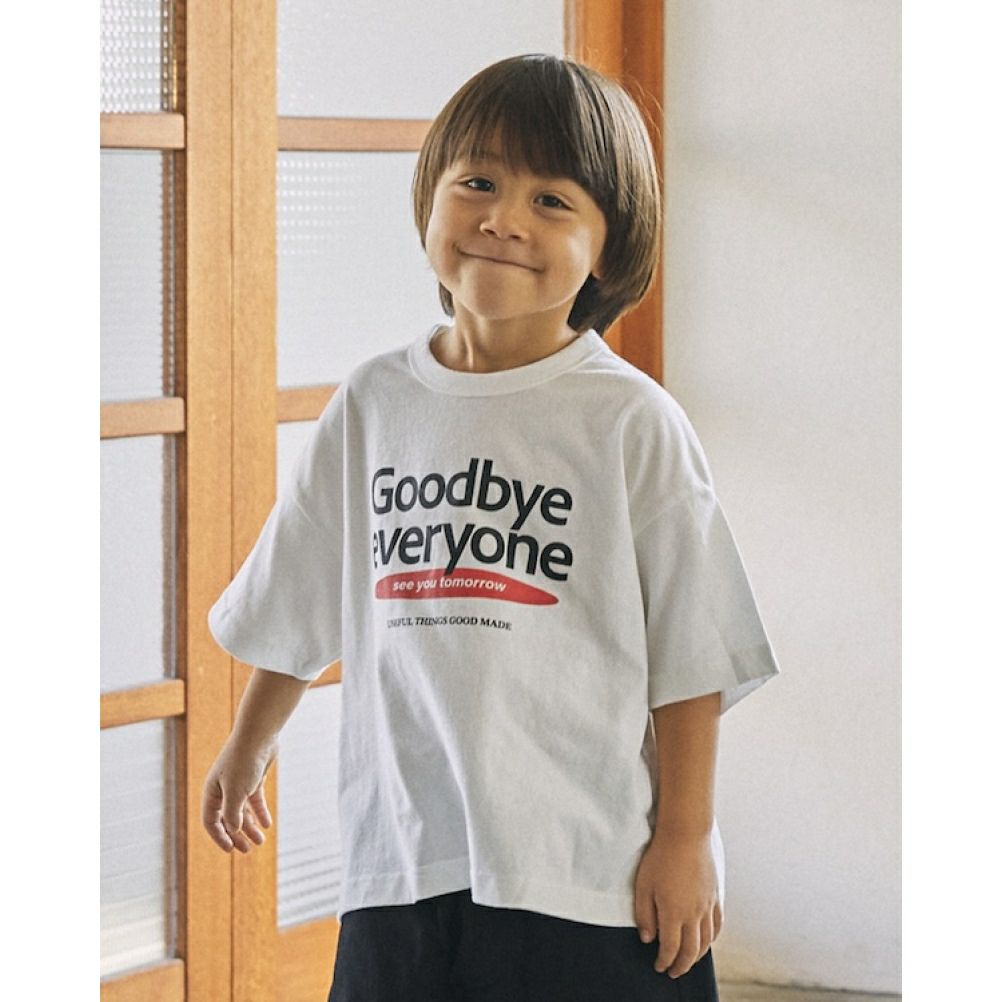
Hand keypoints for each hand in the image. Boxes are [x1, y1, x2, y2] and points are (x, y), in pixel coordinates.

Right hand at [201, 737, 276, 853]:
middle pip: (228, 818)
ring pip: (243, 811)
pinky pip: (255, 800)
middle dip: (237, 835)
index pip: (211, 821)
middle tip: (248, 850)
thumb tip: (233, 831)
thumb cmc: (243, 761)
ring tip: (261, 841)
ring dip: (251, 827)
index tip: (231, 849)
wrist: (259, 735)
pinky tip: (267, 824)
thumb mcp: (236, 791)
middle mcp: (223, 789)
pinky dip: (260, 812)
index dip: (219, 837)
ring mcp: (239, 784)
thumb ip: (233, 813)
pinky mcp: (254, 778)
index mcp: (212, 792)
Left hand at [633, 831, 722, 977]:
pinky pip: (717, 925)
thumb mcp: (643, 885)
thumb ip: (644, 915)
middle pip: (691, 950)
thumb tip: (648, 938)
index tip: (659, 966)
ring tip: (688, 961)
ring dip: (697, 956)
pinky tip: (707, 940)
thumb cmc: (661, 857)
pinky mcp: (715, 896)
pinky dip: (712, 938)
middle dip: (681, 965)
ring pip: (706, 941)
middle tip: (673, 971)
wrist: (685, 834)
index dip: (664, 961)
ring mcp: (707, 906)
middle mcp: (694, 914)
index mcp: (674, 913)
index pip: (671, 948)